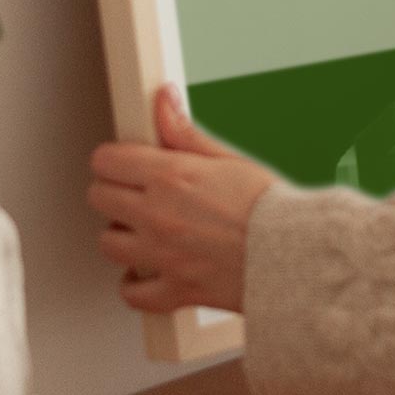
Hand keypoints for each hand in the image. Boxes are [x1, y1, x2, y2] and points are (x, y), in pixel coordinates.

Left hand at [86, 85, 275, 315]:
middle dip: (113, 191)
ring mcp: (161, 255)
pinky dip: (135, 284)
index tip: (124, 162)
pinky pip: (131, 293)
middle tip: (135, 192)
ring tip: (143, 229)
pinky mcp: (173, 288)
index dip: (114, 158)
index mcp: (170, 177)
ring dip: (122, 235)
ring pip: (108, 243)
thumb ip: (184, 133)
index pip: (107, 160)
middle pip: (99, 198)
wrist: (295, 255)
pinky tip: (146, 271)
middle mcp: (157, 215)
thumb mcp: (226, 159)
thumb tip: (163, 101)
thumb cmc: (269, 208)